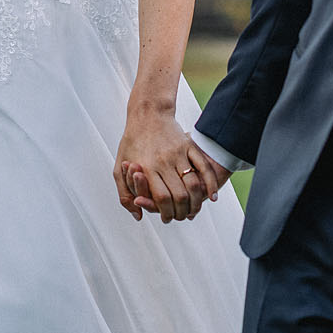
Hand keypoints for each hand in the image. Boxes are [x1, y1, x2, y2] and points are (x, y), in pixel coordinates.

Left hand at [113, 112, 227, 222]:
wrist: (147, 114)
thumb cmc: (131, 143)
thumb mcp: (119, 168)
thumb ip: (124, 195)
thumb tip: (139, 217)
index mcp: (146, 168)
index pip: (161, 199)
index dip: (166, 213)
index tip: (167, 218)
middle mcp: (163, 161)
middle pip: (179, 196)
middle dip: (181, 212)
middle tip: (180, 216)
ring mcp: (178, 153)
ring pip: (193, 185)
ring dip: (196, 203)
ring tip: (193, 210)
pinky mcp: (189, 146)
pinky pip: (204, 168)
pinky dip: (211, 185)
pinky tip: (212, 197)